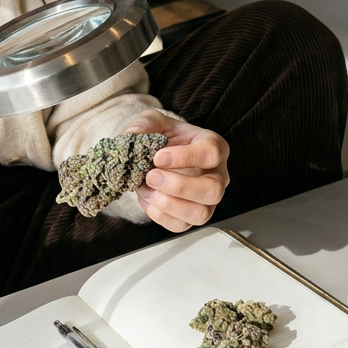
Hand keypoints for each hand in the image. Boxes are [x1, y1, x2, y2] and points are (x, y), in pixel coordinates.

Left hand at [125, 111, 229, 231]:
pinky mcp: (192, 216)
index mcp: (214, 147)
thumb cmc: (164, 137)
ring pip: (200, 213)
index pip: (211, 154)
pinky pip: (181, 225)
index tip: (158, 157)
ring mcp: (207, 200)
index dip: (185, 158)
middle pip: (212, 190)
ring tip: (145, 189)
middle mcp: (217, 176)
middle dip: (179, 187)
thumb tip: (130, 138)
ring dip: (168, 205)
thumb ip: (143, 125)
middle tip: (151, 177)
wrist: (158, 156)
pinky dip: (159, 215)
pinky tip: (146, 198)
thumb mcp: (153, 122)